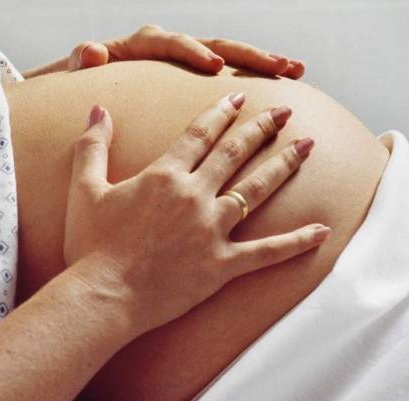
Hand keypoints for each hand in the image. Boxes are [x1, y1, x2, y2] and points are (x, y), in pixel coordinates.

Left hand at [22, 24, 303, 79]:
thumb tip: (92, 51)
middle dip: (244, 55)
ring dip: (261, 64)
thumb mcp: (76, 72)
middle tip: (276, 66)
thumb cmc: (81, 84)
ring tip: (294, 71)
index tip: (214, 67)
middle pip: (213, 44)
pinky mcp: (196, 77)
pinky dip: (255, 81)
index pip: (172, 44)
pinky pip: (230, 78)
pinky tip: (285, 88)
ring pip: (230, 57)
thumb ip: (82, 60)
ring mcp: (187, 61)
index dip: (192, 52)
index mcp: (142, 46)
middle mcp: (171, 48)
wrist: (88, 86)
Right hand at [63, 94, 329, 334]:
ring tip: (307, 145)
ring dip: (283, 165)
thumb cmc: (91, 245)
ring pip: (257, 190)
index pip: (200, 134)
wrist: (104, 295)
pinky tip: (323, 230)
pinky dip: (296, 242)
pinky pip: (267, 252)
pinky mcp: (222, 265)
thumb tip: (98, 110)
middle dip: (261, 128)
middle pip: (235, 153)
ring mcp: (212, 230)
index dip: (221, 112)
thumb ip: (93, 146)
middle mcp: (194, 196)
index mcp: (164, 176)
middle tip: (285, 111)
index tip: (239, 97)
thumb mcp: (85, 189)